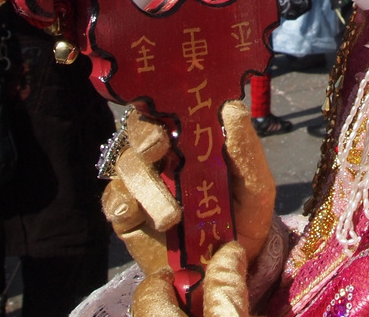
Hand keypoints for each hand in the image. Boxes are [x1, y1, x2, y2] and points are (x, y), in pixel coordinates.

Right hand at [102, 101, 275, 310]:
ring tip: (171, 216)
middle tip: (159, 148)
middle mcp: (163, 155)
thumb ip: (244, 148)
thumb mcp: (255, 182)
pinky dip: (121, 204)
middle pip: (139, 130)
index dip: (162, 103)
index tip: (171, 111)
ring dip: (146, 186)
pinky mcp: (127, 216)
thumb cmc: (245, 213)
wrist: (230, 265)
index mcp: (193, 137)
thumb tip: (232, 108)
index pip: (169, 107)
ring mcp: (143, 184)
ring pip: (126, 167)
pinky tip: (134, 214)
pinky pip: (113, 201)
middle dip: (145, 136)